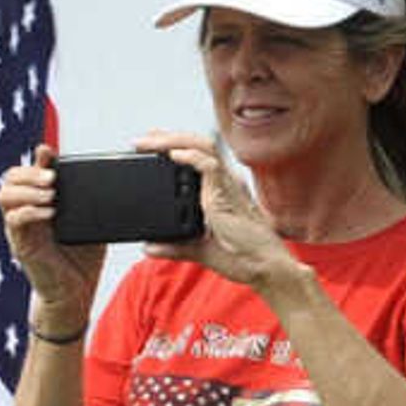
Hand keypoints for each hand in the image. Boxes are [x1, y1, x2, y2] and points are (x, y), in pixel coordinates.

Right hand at [0, 145, 103, 322]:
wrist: (76, 293)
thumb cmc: (83, 259)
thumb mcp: (92, 223)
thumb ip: (92, 202)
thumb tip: (108, 181)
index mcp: (41, 202)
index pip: (31, 172)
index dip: (36, 159)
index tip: (48, 152)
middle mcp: (27, 211)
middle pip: (10, 177)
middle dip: (29, 171)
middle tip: (52, 178)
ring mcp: (21, 228)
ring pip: (5, 195)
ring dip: (27, 190)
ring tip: (50, 195)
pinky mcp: (20, 244)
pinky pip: (14, 220)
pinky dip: (30, 212)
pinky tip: (49, 214)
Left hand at [134, 131, 292, 295]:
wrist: (264, 267)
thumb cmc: (243, 257)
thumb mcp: (200, 250)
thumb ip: (175, 247)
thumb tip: (149, 247)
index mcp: (220, 191)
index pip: (196, 157)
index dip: (174, 146)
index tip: (149, 147)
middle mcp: (225, 182)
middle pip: (197, 145)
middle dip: (168, 138)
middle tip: (141, 140)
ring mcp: (227, 187)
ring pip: (202, 148)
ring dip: (174, 141)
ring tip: (150, 142)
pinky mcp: (228, 195)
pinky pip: (210, 167)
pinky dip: (191, 158)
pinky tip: (173, 155)